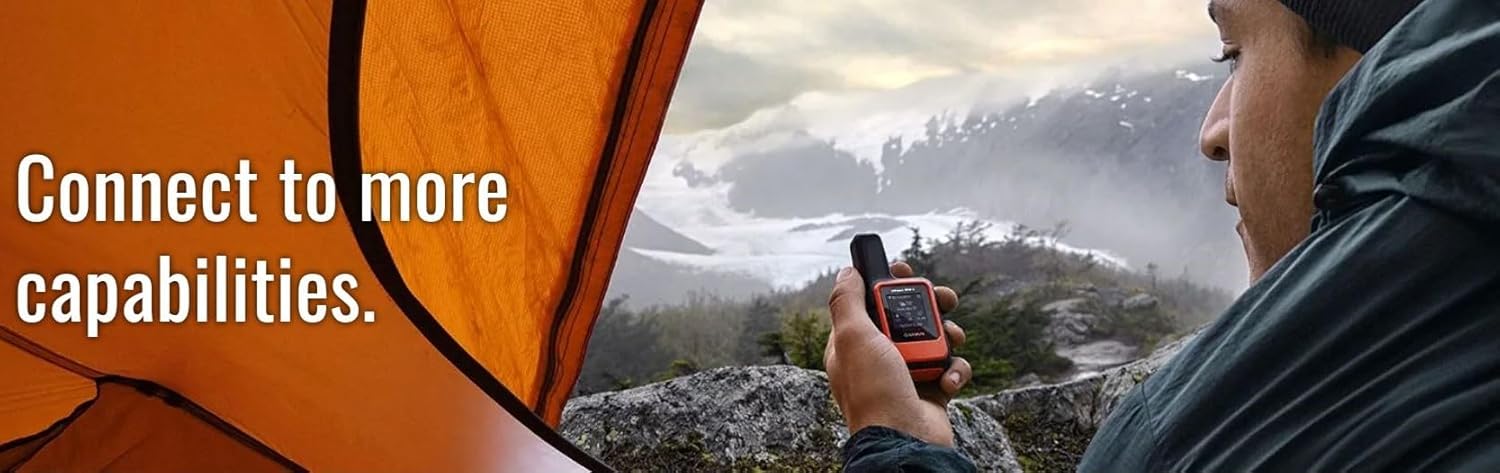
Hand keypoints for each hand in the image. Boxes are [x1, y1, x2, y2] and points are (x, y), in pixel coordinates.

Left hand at [824, 262, 971, 445]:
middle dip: (929, 303)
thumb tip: (847, 272)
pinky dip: (955, 370)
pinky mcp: (932, 389)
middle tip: (945, 298)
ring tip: (952, 339)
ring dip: (949, 335)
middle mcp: (880, 355)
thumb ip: (847, 301)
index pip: (869, 302)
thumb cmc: (874, 392)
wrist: (904, 442)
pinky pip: (950, 368)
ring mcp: (907, 372)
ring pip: (935, 338)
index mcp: (854, 342)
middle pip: (908, 315)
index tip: (904, 269)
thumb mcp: (852, 338)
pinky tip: (948, 380)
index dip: (887, 283)